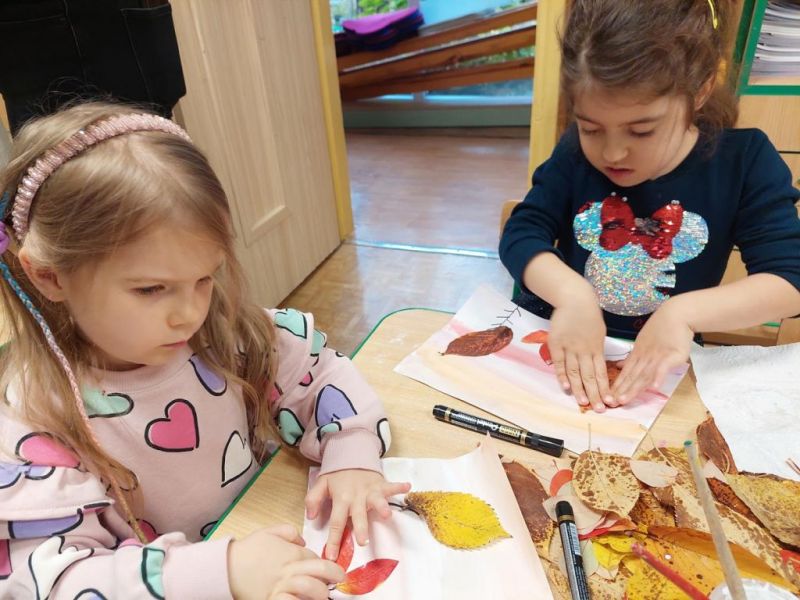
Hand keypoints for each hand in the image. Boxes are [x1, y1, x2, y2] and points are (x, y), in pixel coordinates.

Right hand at [227, 524, 343, 599]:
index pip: (318, 560)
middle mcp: (289, 570)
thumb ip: (289, 532)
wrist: (226, 567)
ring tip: (322, 597)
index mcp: (292, 554)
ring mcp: (281, 586)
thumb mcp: (269, 532)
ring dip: (320, 595)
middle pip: (320, 573)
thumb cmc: (247, 550)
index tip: (333, 572)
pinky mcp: (271, 599)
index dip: (328, 566)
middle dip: (333, 579)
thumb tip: (302, 540)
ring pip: (310, 589)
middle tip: (336, 584)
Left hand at [305, 469, 410, 560]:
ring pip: (376, 500)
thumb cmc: (337, 474)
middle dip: (361, 528)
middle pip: (358, 514)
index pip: (336, 522)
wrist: (350, 453)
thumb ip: (313, 499)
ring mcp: (370, 490)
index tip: (331, 556)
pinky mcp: (380, 485)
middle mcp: (356, 496)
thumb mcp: (321, 484)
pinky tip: (408, 487)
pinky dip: (399, 486)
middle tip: (363, 542)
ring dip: (382, 507)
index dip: (333, 540)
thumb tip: (311, 516)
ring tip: (387, 514)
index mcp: (341, 498)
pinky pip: (390, 486)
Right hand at [548, 289, 611, 411]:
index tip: (611, 402)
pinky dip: (562, 375)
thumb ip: (597, 350)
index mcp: (597, 348)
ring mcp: (570, 347)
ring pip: (575, 372)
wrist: (575, 299)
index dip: (606, 389)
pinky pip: (559, 362)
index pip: (602, 373)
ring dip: (579, 389)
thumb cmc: (589, 316)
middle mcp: (584, 350)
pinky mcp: (556, 344)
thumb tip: (600, 366)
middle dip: (595, 394)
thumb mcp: (599, 333)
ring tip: (583, 403)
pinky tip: (565, 387)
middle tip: (600, 409)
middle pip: (590, 376)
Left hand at [611, 300, 693, 404]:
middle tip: (611, 404)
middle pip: (632, 377)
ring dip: (634, 388)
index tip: (608, 397)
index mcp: (637, 355)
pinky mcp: (671, 355)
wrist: (676, 314)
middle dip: (621, 391)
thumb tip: (621, 367)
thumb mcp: (643, 342)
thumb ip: (633, 357)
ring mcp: (657, 356)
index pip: (625, 373)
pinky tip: (655, 388)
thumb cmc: (661, 328)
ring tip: (625, 399)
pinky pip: (664, 367)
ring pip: (643, 375)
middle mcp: (644, 357)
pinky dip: (659, 377)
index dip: (617, 386)